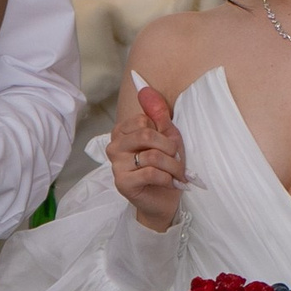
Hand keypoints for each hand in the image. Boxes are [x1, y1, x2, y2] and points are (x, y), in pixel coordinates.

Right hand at [106, 81, 186, 232]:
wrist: (163, 200)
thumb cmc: (165, 167)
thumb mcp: (166, 137)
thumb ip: (157, 114)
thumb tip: (145, 90)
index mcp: (122, 132)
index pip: (143, 119)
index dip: (163, 132)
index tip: (170, 145)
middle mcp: (114, 146)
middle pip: (146, 134)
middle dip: (169, 148)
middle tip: (176, 159)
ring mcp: (116, 165)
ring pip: (152, 155)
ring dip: (173, 165)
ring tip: (177, 173)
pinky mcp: (123, 183)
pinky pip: (151, 173)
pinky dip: (167, 178)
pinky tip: (169, 182)